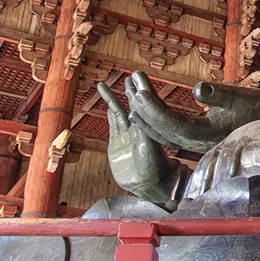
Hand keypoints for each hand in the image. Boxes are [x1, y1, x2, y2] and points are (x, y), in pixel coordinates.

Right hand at [98, 81, 177, 201]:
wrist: (145, 185)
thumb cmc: (154, 171)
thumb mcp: (151, 155)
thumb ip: (145, 143)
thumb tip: (141, 131)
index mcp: (147, 128)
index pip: (143, 105)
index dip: (141, 91)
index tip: (137, 77)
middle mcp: (137, 128)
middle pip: (132, 104)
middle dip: (129, 90)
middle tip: (128, 75)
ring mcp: (126, 135)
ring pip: (118, 111)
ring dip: (114, 98)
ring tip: (105, 85)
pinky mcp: (116, 143)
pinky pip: (113, 124)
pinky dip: (110, 113)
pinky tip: (108, 105)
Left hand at [120, 72, 259, 153]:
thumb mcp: (246, 96)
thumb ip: (222, 94)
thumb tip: (198, 88)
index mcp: (207, 135)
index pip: (171, 123)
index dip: (153, 107)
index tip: (138, 89)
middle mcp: (198, 142)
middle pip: (162, 128)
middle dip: (144, 106)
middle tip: (129, 83)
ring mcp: (198, 141)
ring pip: (164, 130)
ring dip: (147, 111)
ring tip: (133, 90)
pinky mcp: (200, 136)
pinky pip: (171, 128)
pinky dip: (157, 116)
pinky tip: (148, 104)